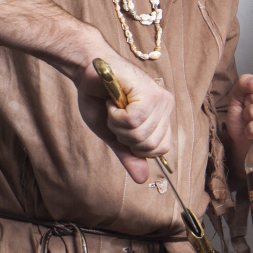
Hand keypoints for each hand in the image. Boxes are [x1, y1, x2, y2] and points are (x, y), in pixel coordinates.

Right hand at [75, 54, 174, 182]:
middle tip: (116, 114)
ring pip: (140, 134)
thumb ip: (129, 155)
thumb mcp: (114, 135)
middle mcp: (166, 107)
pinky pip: (133, 121)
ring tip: (114, 106)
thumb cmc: (99, 100)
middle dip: (124, 136)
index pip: (160, 150)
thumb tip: (142, 179)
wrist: (86, 73)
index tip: (122, 127)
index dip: (137, 147)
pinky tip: (113, 100)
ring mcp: (160, 99)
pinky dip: (115, 115)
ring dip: (117, 124)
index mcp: (162, 117)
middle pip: (149, 145)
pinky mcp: (149, 92)